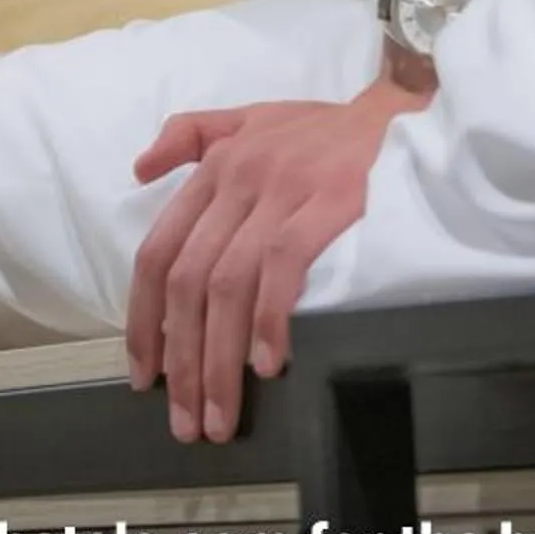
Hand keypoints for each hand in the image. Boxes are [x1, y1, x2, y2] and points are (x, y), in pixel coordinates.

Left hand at [125, 80, 425, 441]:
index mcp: (215, 166)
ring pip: (228, 284)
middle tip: (184, 421)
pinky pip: (282, 267)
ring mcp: (283, 189)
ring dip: (218, 360)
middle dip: (181, 360)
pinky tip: (266, 364)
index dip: (143, 319)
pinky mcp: (329, 201)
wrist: (396, 113)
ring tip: (221, 416)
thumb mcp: (248, 117)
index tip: (144, 378)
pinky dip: (267, 319)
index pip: (159, 250)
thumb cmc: (320, 128)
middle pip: (189, 279)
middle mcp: (239, 177)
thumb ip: (190, 135)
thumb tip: (138, 169)